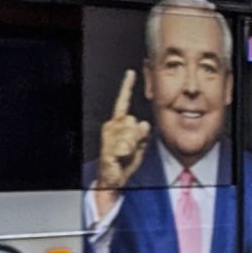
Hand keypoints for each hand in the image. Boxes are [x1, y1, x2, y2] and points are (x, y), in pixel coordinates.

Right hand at [93, 69, 151, 209]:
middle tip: (132, 148)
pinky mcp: (108, 148)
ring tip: (126, 154)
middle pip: (133, 121)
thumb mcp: (138, 145)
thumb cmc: (124, 162)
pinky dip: (127, 153)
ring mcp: (108, 137)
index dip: (126, 87)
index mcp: (117, 123)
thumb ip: (142, 134)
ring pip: (131, 133)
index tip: (130, 73)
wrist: (112, 179)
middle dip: (138, 135)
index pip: (123, 102)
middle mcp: (111, 126)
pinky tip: (122, 157)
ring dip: (134, 145)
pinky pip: (126, 147)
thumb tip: (143, 124)